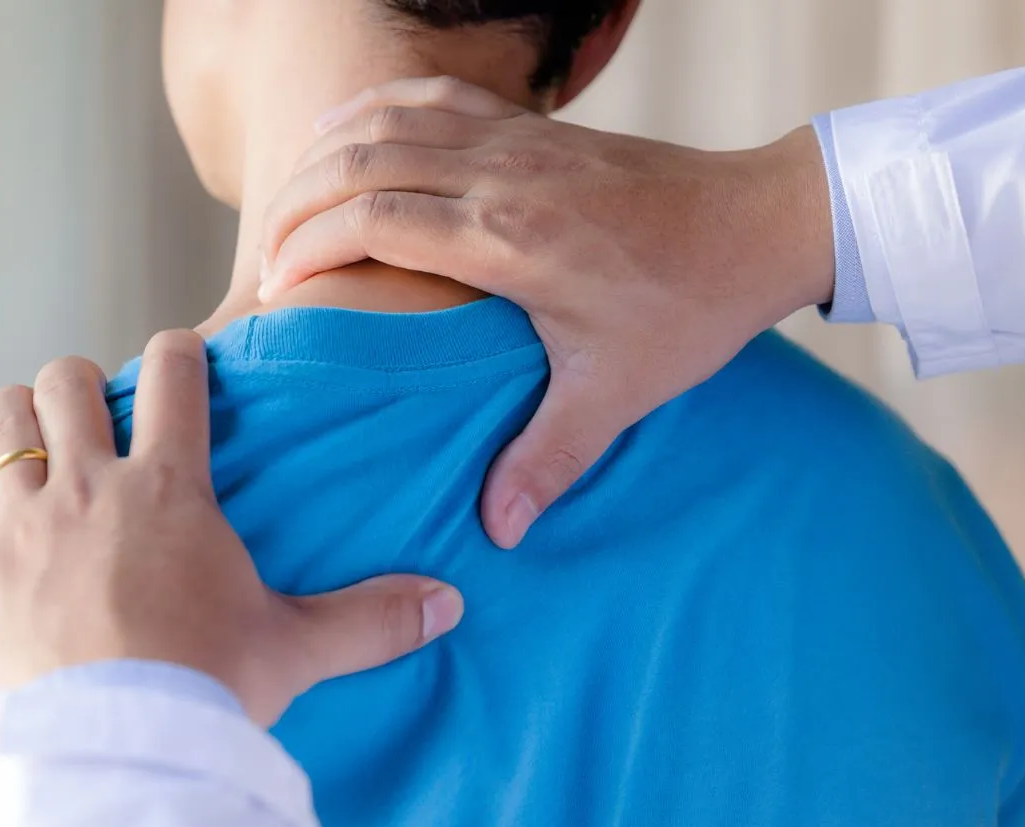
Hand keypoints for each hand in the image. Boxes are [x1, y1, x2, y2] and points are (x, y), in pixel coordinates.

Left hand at [0, 330, 463, 725]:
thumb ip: (372, 619)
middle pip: (69, 383)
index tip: (178, 356)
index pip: (174, 378)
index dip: (177, 353)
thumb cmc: (209, 691)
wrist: (117, 750)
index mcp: (172, 489)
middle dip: (81, 381)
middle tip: (94, 407)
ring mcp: (23, 522)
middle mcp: (91, 486)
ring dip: (16, 412)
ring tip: (28, 425)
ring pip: (4, 421)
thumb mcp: (296, 649)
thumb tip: (450, 605)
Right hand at [260, 77, 833, 548]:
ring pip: (387, 119)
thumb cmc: (691, 306)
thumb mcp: (619, 392)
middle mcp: (502, 174)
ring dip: (325, 153)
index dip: (306, 248)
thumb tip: (498, 533)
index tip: (276, 291)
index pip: (371, 219)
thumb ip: (549, 458)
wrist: (761, 224)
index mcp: (509, 239)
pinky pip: (434, 95)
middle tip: (263, 258)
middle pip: (358, 160)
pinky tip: (349, 131)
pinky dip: (378, 107)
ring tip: (287, 203)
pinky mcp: (535, 127)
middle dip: (293, 204)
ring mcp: (518, 139)